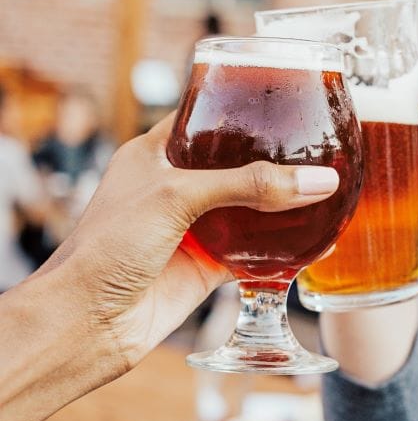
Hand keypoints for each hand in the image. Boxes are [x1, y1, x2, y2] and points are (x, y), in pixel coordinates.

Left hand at [38, 113, 339, 370]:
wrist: (87, 324)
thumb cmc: (108, 248)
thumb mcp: (177, 197)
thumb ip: (249, 184)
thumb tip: (319, 181)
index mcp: (155, 153)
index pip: (204, 114)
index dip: (239, 102)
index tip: (282, 96)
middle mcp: (177, 186)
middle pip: (237, 162)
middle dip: (275, 155)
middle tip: (317, 142)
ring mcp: (195, 227)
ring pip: (252, 206)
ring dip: (284, 201)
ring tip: (327, 183)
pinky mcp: (209, 264)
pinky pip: (257, 251)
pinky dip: (286, 247)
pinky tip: (318, 239)